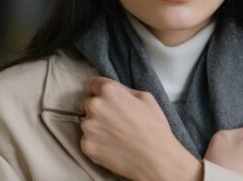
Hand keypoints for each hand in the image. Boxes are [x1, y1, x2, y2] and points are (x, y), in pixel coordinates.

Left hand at [79, 77, 200, 180]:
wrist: (155, 158)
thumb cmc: (154, 128)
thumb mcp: (146, 98)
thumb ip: (125, 90)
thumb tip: (115, 92)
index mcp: (109, 91)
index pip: (92, 84)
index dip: (98, 91)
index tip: (104, 100)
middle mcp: (95, 106)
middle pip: (88, 104)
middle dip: (99, 110)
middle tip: (115, 121)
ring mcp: (88, 127)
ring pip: (88, 123)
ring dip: (97, 127)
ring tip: (116, 136)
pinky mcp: (86, 145)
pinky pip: (87, 141)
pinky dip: (97, 143)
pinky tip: (112, 146)